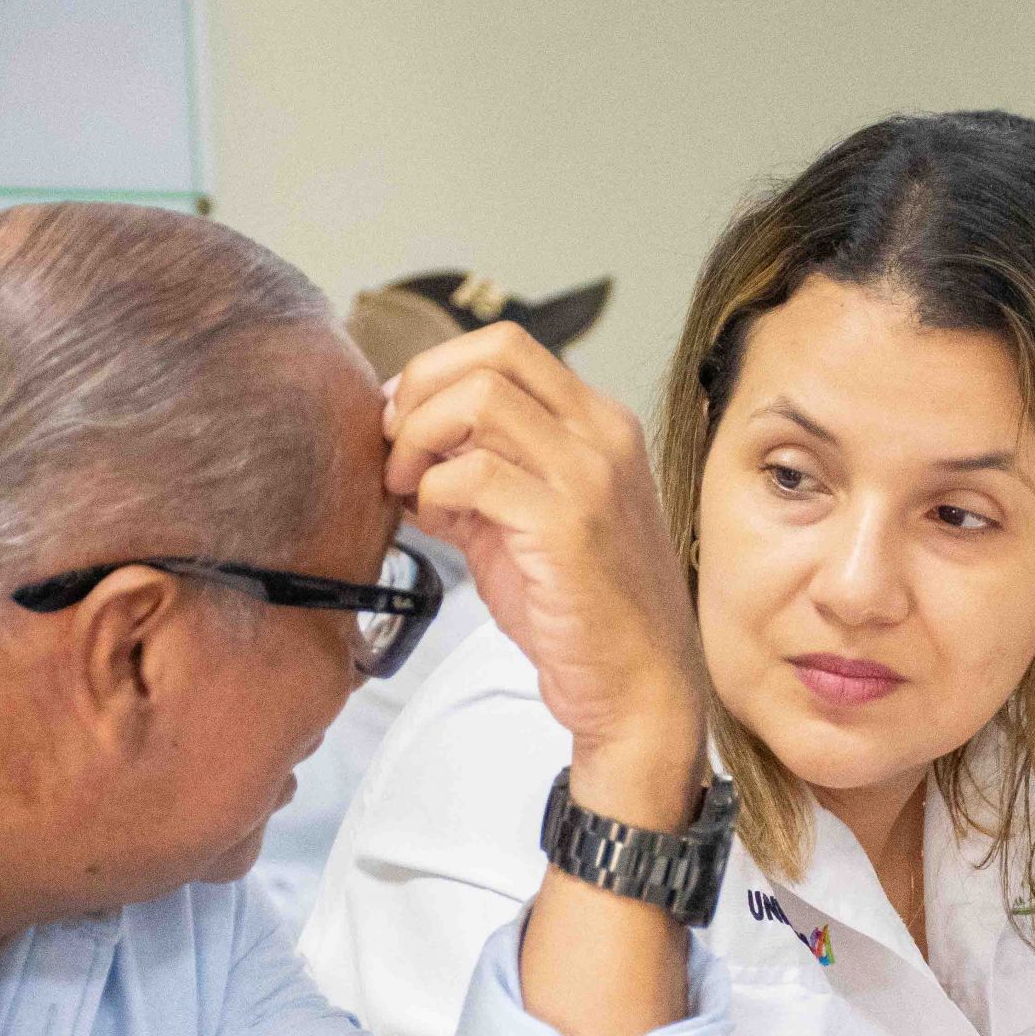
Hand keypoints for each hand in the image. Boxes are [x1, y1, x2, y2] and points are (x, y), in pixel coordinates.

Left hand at [387, 325, 705, 826]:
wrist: (639, 689)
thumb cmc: (585, 613)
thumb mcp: (530, 522)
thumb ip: (481, 473)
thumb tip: (408, 443)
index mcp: (600, 424)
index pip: (506, 346)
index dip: (435, 371)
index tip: (400, 420)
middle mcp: (603, 436)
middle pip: (490, 353)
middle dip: (420, 391)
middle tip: (395, 450)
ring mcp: (590, 477)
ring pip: (478, 399)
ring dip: (420, 438)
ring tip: (409, 489)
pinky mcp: (567, 527)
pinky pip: (472, 473)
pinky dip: (434, 492)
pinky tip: (437, 525)